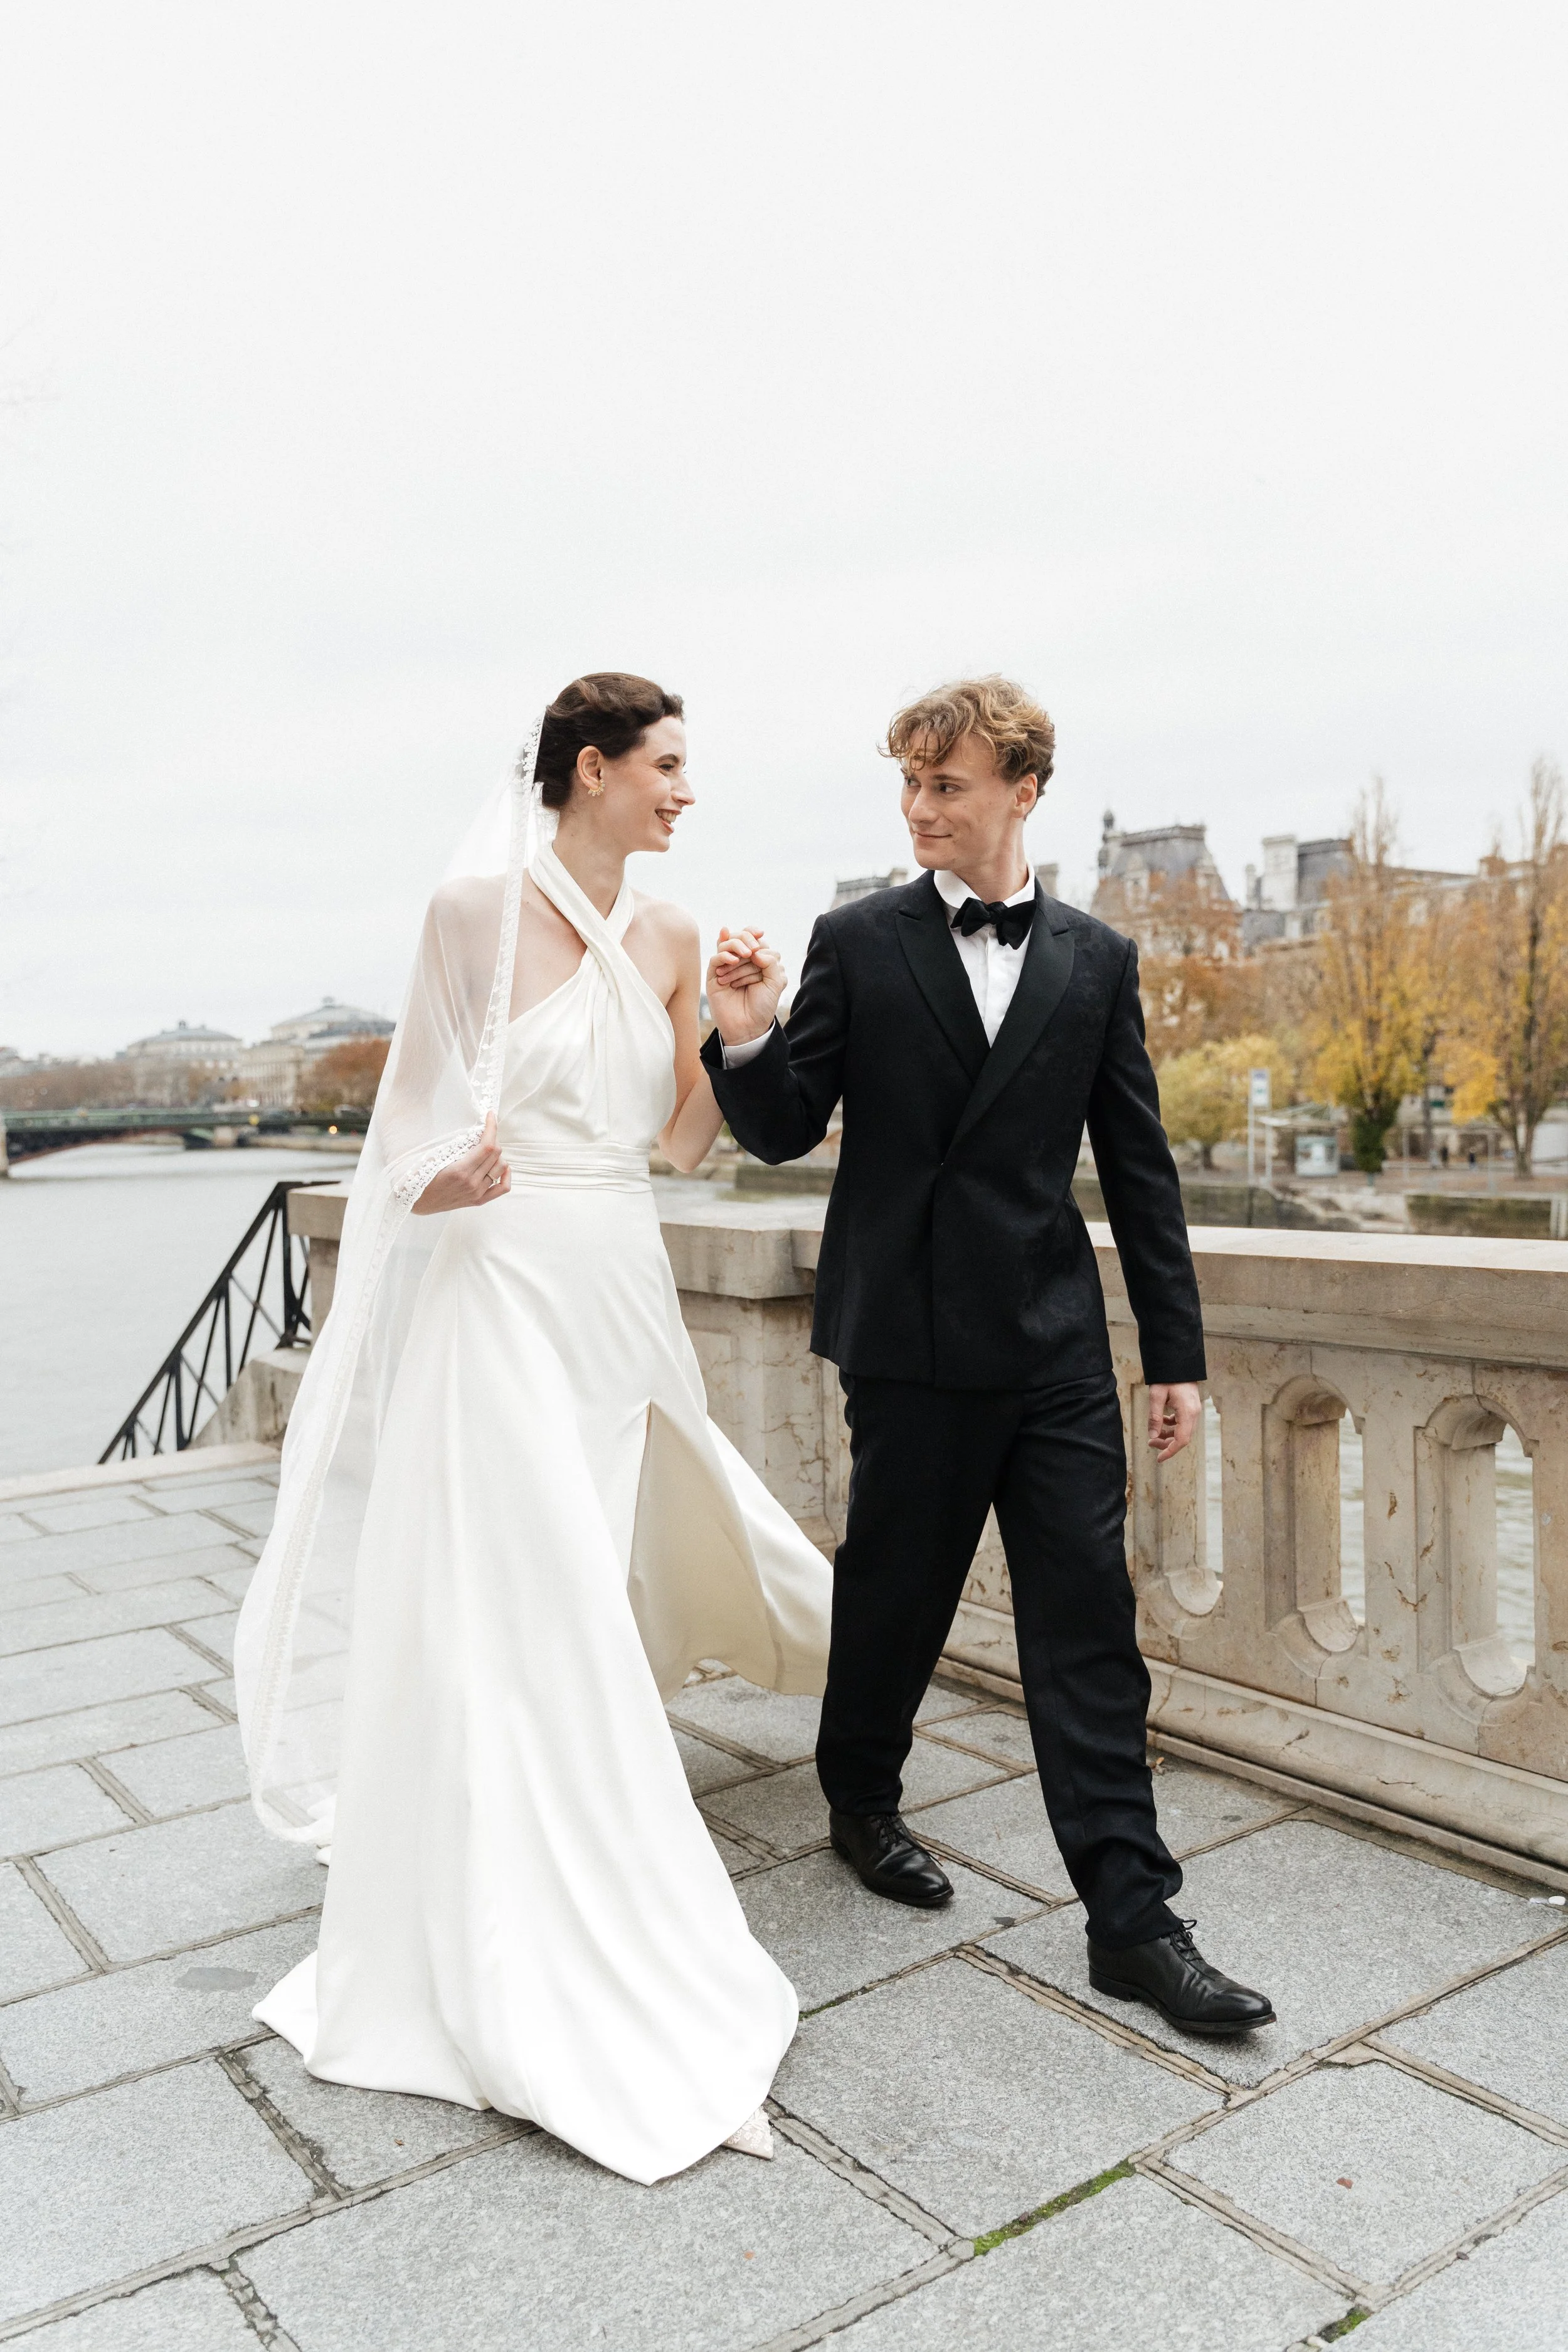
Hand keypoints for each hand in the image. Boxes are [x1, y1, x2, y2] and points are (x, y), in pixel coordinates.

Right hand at [411, 1111, 510, 1213]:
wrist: (418, 1201)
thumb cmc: (421, 1176)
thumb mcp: (433, 1157)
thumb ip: (455, 1145)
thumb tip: (475, 1132)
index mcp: (460, 1171)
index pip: (487, 1146)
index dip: (492, 1128)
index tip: (491, 1116)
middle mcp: (472, 1183)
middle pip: (496, 1154)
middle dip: (493, 1137)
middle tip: (485, 1132)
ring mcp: (477, 1193)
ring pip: (501, 1167)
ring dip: (497, 1154)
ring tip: (487, 1149)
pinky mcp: (479, 1200)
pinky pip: (503, 1187)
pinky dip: (506, 1175)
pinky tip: (501, 1166)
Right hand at [706, 926, 786, 1046]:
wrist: (748, 1027)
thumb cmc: (762, 1005)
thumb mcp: (775, 981)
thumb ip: (770, 961)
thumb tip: (755, 949)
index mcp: (756, 961)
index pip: (753, 939)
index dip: (755, 935)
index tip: (760, 935)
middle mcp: (740, 962)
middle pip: (738, 937)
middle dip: (746, 938)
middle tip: (753, 950)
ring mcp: (726, 967)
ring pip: (726, 945)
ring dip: (737, 946)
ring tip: (746, 955)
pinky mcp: (714, 976)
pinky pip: (716, 958)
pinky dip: (724, 955)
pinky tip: (733, 961)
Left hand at [1147, 1382, 1201, 1462]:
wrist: (1179, 1362)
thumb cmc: (1167, 1377)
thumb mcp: (1156, 1396)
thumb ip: (1155, 1417)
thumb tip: (1153, 1436)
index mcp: (1187, 1412)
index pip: (1181, 1440)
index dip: (1170, 1451)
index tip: (1159, 1459)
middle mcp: (1194, 1413)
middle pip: (1182, 1438)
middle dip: (1166, 1443)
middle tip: (1150, 1441)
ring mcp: (1194, 1410)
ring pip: (1183, 1431)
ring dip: (1169, 1435)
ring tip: (1154, 1434)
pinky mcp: (1191, 1407)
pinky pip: (1183, 1423)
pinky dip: (1172, 1426)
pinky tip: (1162, 1422)